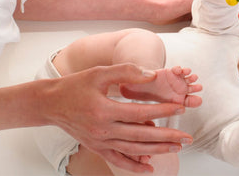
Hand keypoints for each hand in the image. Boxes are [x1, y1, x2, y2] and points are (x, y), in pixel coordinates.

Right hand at [41, 63, 192, 172]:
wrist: (51, 104)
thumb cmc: (76, 86)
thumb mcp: (100, 73)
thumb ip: (127, 72)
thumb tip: (152, 75)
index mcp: (104, 110)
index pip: (140, 113)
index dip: (162, 111)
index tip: (180, 108)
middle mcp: (102, 130)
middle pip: (141, 135)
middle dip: (167, 136)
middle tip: (187, 138)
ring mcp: (99, 141)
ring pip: (133, 149)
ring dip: (157, 150)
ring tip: (177, 148)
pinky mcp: (96, 147)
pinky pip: (118, 159)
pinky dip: (134, 165)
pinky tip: (150, 168)